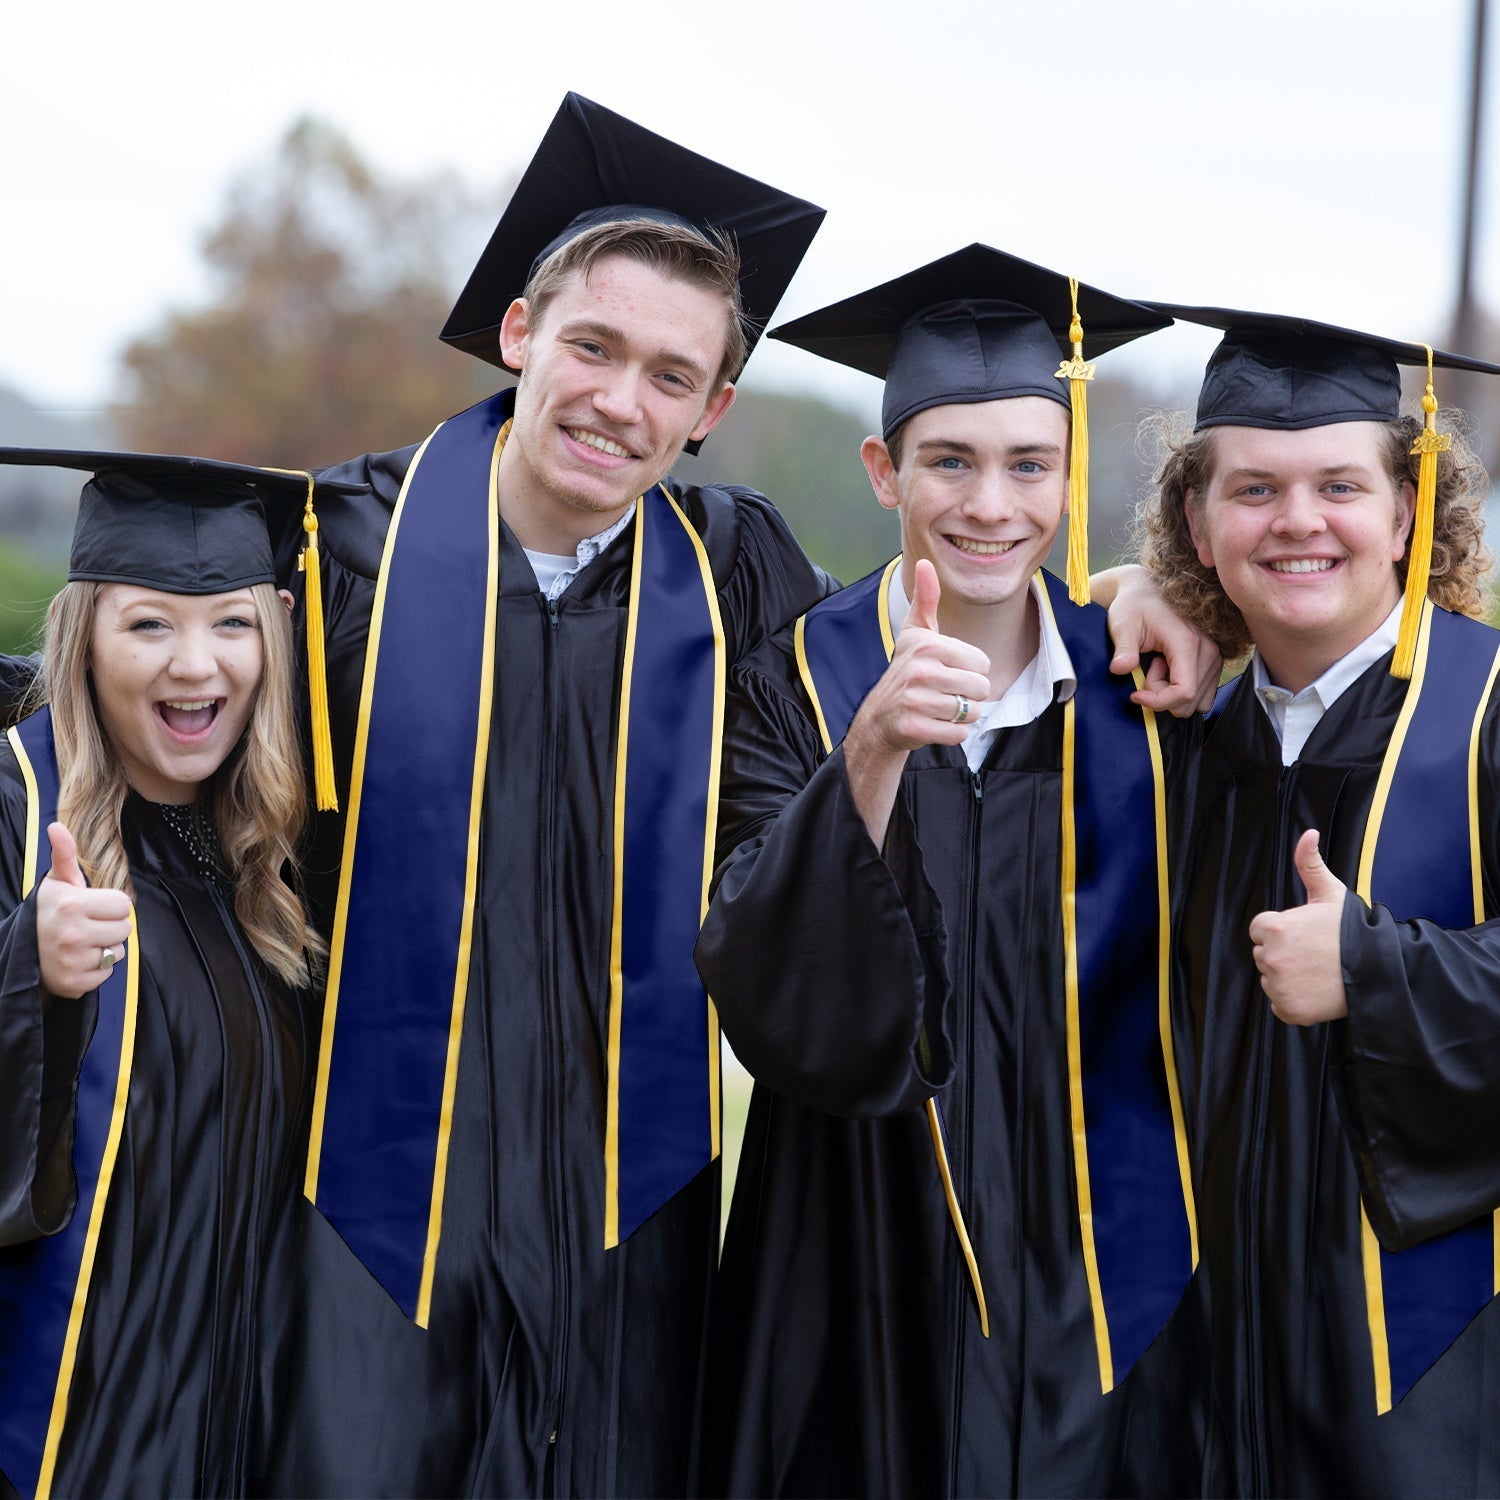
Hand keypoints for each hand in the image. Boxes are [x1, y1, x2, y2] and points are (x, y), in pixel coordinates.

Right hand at [36, 822, 132, 998]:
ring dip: (104, 948)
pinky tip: (77, 961)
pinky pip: (107, 974)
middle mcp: (72, 933)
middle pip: (125, 928)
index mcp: (72, 905)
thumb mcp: (56, 882)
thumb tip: (56, 826)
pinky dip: (96, 970)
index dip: (110, 905)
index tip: (90, 907)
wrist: (23, 953)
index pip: (124, 904)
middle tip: (86, 926)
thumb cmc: (48, 912)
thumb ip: (65, 854)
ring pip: (117, 952)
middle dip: (110, 926)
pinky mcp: (75, 983)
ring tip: (81, 943)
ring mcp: (72, 961)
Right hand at [850, 560, 991, 755]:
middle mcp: (920, 671)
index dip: (971, 671)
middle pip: (981, 688)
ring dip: (961, 715)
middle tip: (945, 693)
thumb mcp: (916, 633)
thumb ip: (926, 599)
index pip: (982, 663)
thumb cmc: (907, 670)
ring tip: (939, 708)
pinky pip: (958, 734)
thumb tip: (925, 562)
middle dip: (969, 695)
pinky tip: (934, 724)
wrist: (880, 716)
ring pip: (971, 712)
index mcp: (928, 645)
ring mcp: (915, 701)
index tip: (948, 672)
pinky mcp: (914, 727)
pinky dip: (952, 733)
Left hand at [1097, 564, 1221, 716]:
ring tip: (1157, 665)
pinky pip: (1202, 694)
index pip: (1184, 692)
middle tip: (1148, 668)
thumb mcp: (1122, 625)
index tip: (1136, 694)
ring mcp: (1214, 656)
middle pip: (1189, 700)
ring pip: (1196, 701)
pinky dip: (1182, 690)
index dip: (1158, 701)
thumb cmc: (1134, 606)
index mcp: (1187, 642)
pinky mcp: (1213, 661)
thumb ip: (1123, 648)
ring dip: (1172, 693)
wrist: (1146, 592)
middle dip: (1162, 695)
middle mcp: (1208, 650)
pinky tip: (1168, 669)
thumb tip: (1120, 668)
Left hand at [1247, 829, 1348, 1024]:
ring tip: (1318, 971)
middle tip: (1315, 953)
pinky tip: (1316, 990)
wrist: (1379, 970)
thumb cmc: (1352, 930)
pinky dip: (1294, 1000)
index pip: (1261, 930)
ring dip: (1288, 976)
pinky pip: (1279, 1003)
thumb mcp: (1330, 893)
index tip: (1306, 934)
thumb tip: (1308, 833)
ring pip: (1271, 978)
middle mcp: (1271, 957)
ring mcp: (1279, 985)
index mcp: (1273, 927)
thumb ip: (1309, 863)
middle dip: (1284, 952)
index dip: (1283, 930)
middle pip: (1264, 954)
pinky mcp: (1288, 1009)